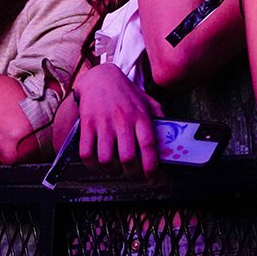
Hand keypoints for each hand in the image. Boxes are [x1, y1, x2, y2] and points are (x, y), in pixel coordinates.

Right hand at [73, 62, 163, 180]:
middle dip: (132, 174)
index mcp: (140, 116)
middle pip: (128, 158)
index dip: (151, 167)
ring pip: (106, 159)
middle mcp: (122, 120)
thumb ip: (159, 119)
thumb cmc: (126, 93)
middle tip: (135, 176)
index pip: (148, 146)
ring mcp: (103, 123)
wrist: (100, 77)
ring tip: (117, 168)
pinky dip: (92, 165)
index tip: (153, 178)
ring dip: (113, 170)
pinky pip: (86, 153)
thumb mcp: (147, 102)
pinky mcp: (87, 125)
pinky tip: (98, 164)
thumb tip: (170, 138)